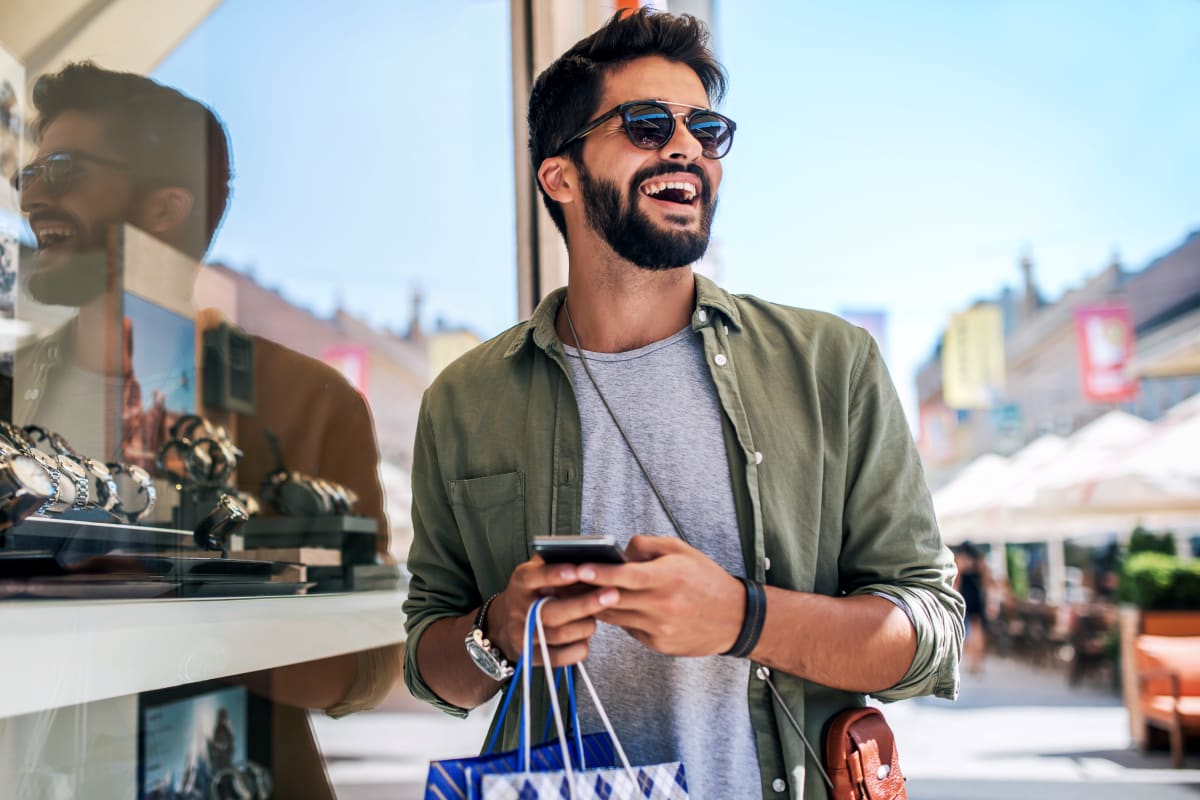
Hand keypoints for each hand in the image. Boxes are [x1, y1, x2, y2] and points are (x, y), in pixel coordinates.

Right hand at [489, 556, 619, 667]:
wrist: (505, 624)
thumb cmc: (534, 591)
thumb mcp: (538, 571)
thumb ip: (558, 563)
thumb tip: (592, 559)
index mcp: (521, 583)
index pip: (534, 577)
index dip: (555, 575)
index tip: (578, 570)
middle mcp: (519, 609)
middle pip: (551, 612)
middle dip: (585, 604)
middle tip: (613, 594)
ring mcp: (523, 635)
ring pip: (560, 634)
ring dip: (585, 626)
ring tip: (597, 618)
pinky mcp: (531, 657)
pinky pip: (559, 657)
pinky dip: (578, 648)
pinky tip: (586, 638)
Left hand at [583, 535, 745, 656]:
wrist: (735, 619)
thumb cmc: (707, 580)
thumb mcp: (681, 551)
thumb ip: (647, 546)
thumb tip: (619, 551)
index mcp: (669, 578)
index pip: (627, 576)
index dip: (601, 573)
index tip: (580, 568)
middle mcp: (663, 605)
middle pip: (614, 599)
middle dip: (587, 590)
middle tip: (564, 581)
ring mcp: (659, 628)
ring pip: (615, 617)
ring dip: (596, 606)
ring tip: (578, 593)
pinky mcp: (658, 644)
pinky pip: (629, 629)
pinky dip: (619, 617)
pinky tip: (613, 607)